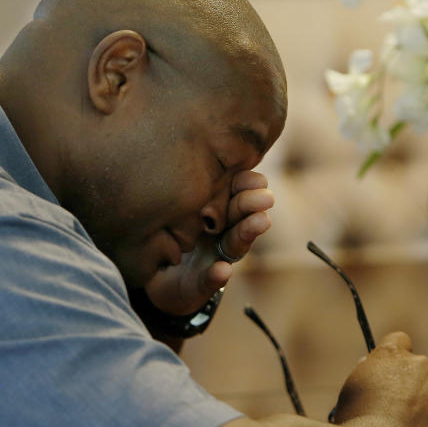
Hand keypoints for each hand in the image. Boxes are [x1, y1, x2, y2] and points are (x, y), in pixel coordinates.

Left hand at [144, 171, 273, 314]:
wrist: (161, 277)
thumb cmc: (172, 232)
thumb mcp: (181, 203)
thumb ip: (198, 184)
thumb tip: (207, 142)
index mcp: (217, 210)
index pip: (237, 192)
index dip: (248, 184)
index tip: (258, 179)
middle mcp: (223, 234)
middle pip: (240, 216)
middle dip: (252, 205)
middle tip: (266, 198)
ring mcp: (217, 259)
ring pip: (235, 244)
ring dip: (247, 232)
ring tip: (260, 222)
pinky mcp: (204, 283)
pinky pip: (210, 279)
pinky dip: (216, 275)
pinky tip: (222, 270)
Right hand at [332, 332, 427, 426]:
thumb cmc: (358, 423)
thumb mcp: (352, 391)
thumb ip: (367, 374)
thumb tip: (371, 366)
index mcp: (392, 354)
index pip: (399, 340)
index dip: (395, 358)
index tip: (389, 374)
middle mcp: (421, 364)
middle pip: (420, 370)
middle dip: (412, 387)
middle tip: (396, 412)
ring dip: (427, 407)